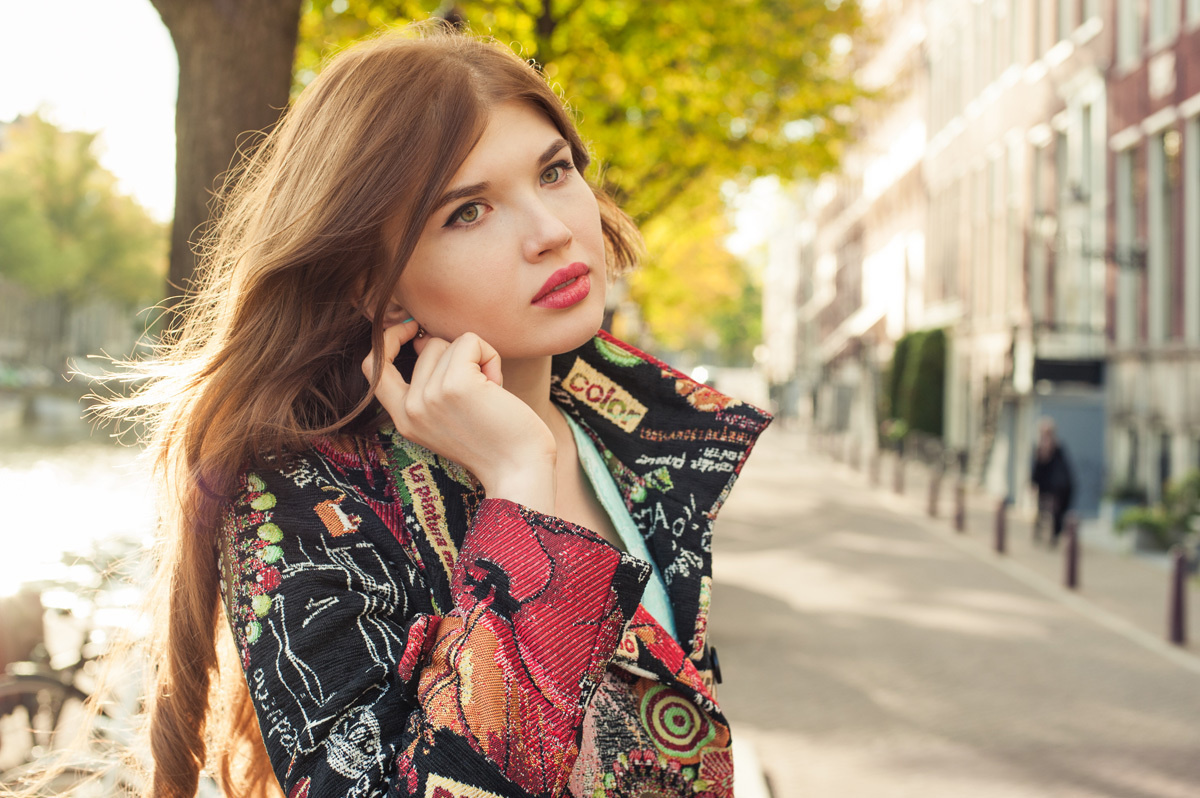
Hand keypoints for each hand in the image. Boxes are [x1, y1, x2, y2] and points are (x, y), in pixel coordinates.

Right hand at [362, 321, 556, 512]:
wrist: (519, 470)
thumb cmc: (495, 441)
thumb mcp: (448, 415)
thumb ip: (429, 382)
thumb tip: (422, 337)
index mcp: (404, 419)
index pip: (372, 367)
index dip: (388, 341)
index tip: (412, 330)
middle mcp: (410, 409)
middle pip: (428, 347)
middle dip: (460, 359)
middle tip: (481, 393)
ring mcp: (430, 396)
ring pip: (450, 343)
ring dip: (478, 359)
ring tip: (490, 394)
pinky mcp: (455, 384)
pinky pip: (470, 341)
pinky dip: (490, 355)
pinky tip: (498, 386)